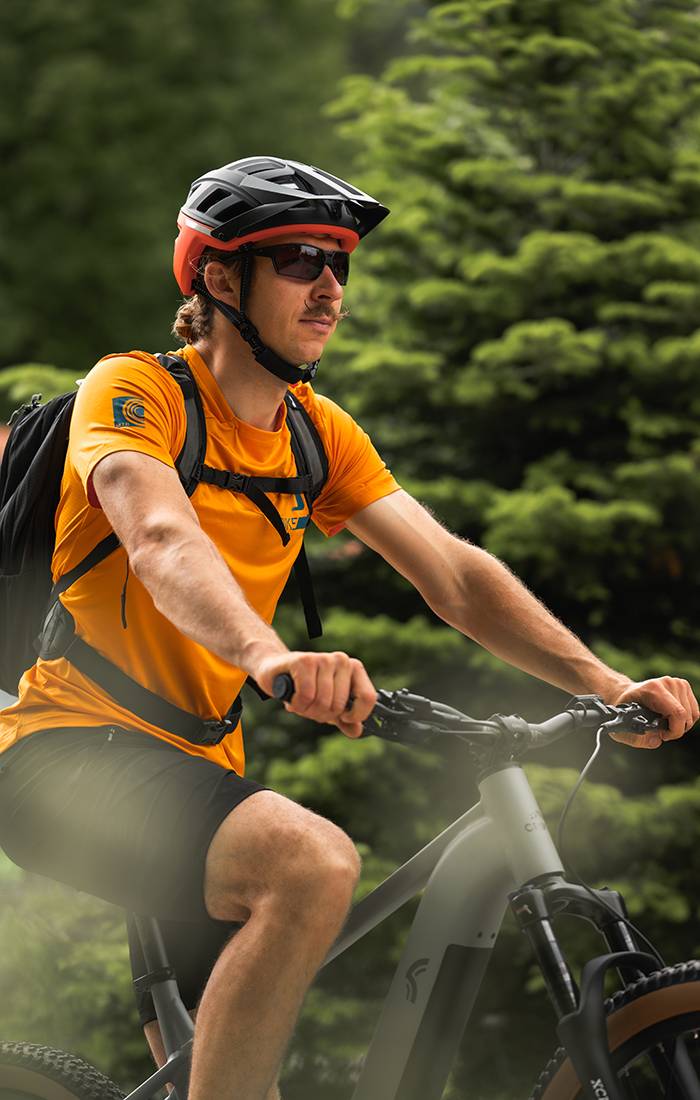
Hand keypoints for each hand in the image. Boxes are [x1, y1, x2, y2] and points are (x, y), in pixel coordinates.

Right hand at [254, 650, 376, 738]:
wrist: (274, 670)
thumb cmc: (304, 687)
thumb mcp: (328, 705)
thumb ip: (344, 719)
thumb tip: (357, 731)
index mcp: (353, 669)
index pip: (368, 697)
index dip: (355, 715)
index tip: (342, 718)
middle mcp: (341, 660)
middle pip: (339, 705)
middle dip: (321, 714)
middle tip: (310, 707)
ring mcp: (324, 658)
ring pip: (322, 702)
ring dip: (306, 710)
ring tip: (300, 702)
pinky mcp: (304, 660)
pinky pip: (306, 696)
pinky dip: (297, 704)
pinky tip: (291, 698)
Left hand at [607, 677, 698, 748]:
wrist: (626, 693)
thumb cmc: (625, 709)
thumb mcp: (623, 727)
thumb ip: (638, 739)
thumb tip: (657, 741)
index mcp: (653, 689)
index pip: (677, 713)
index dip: (675, 730)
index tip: (663, 736)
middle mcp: (667, 683)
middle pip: (686, 716)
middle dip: (676, 730)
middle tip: (660, 730)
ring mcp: (677, 683)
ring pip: (692, 714)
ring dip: (681, 725)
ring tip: (665, 723)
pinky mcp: (683, 686)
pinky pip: (694, 711)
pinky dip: (686, 719)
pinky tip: (671, 718)